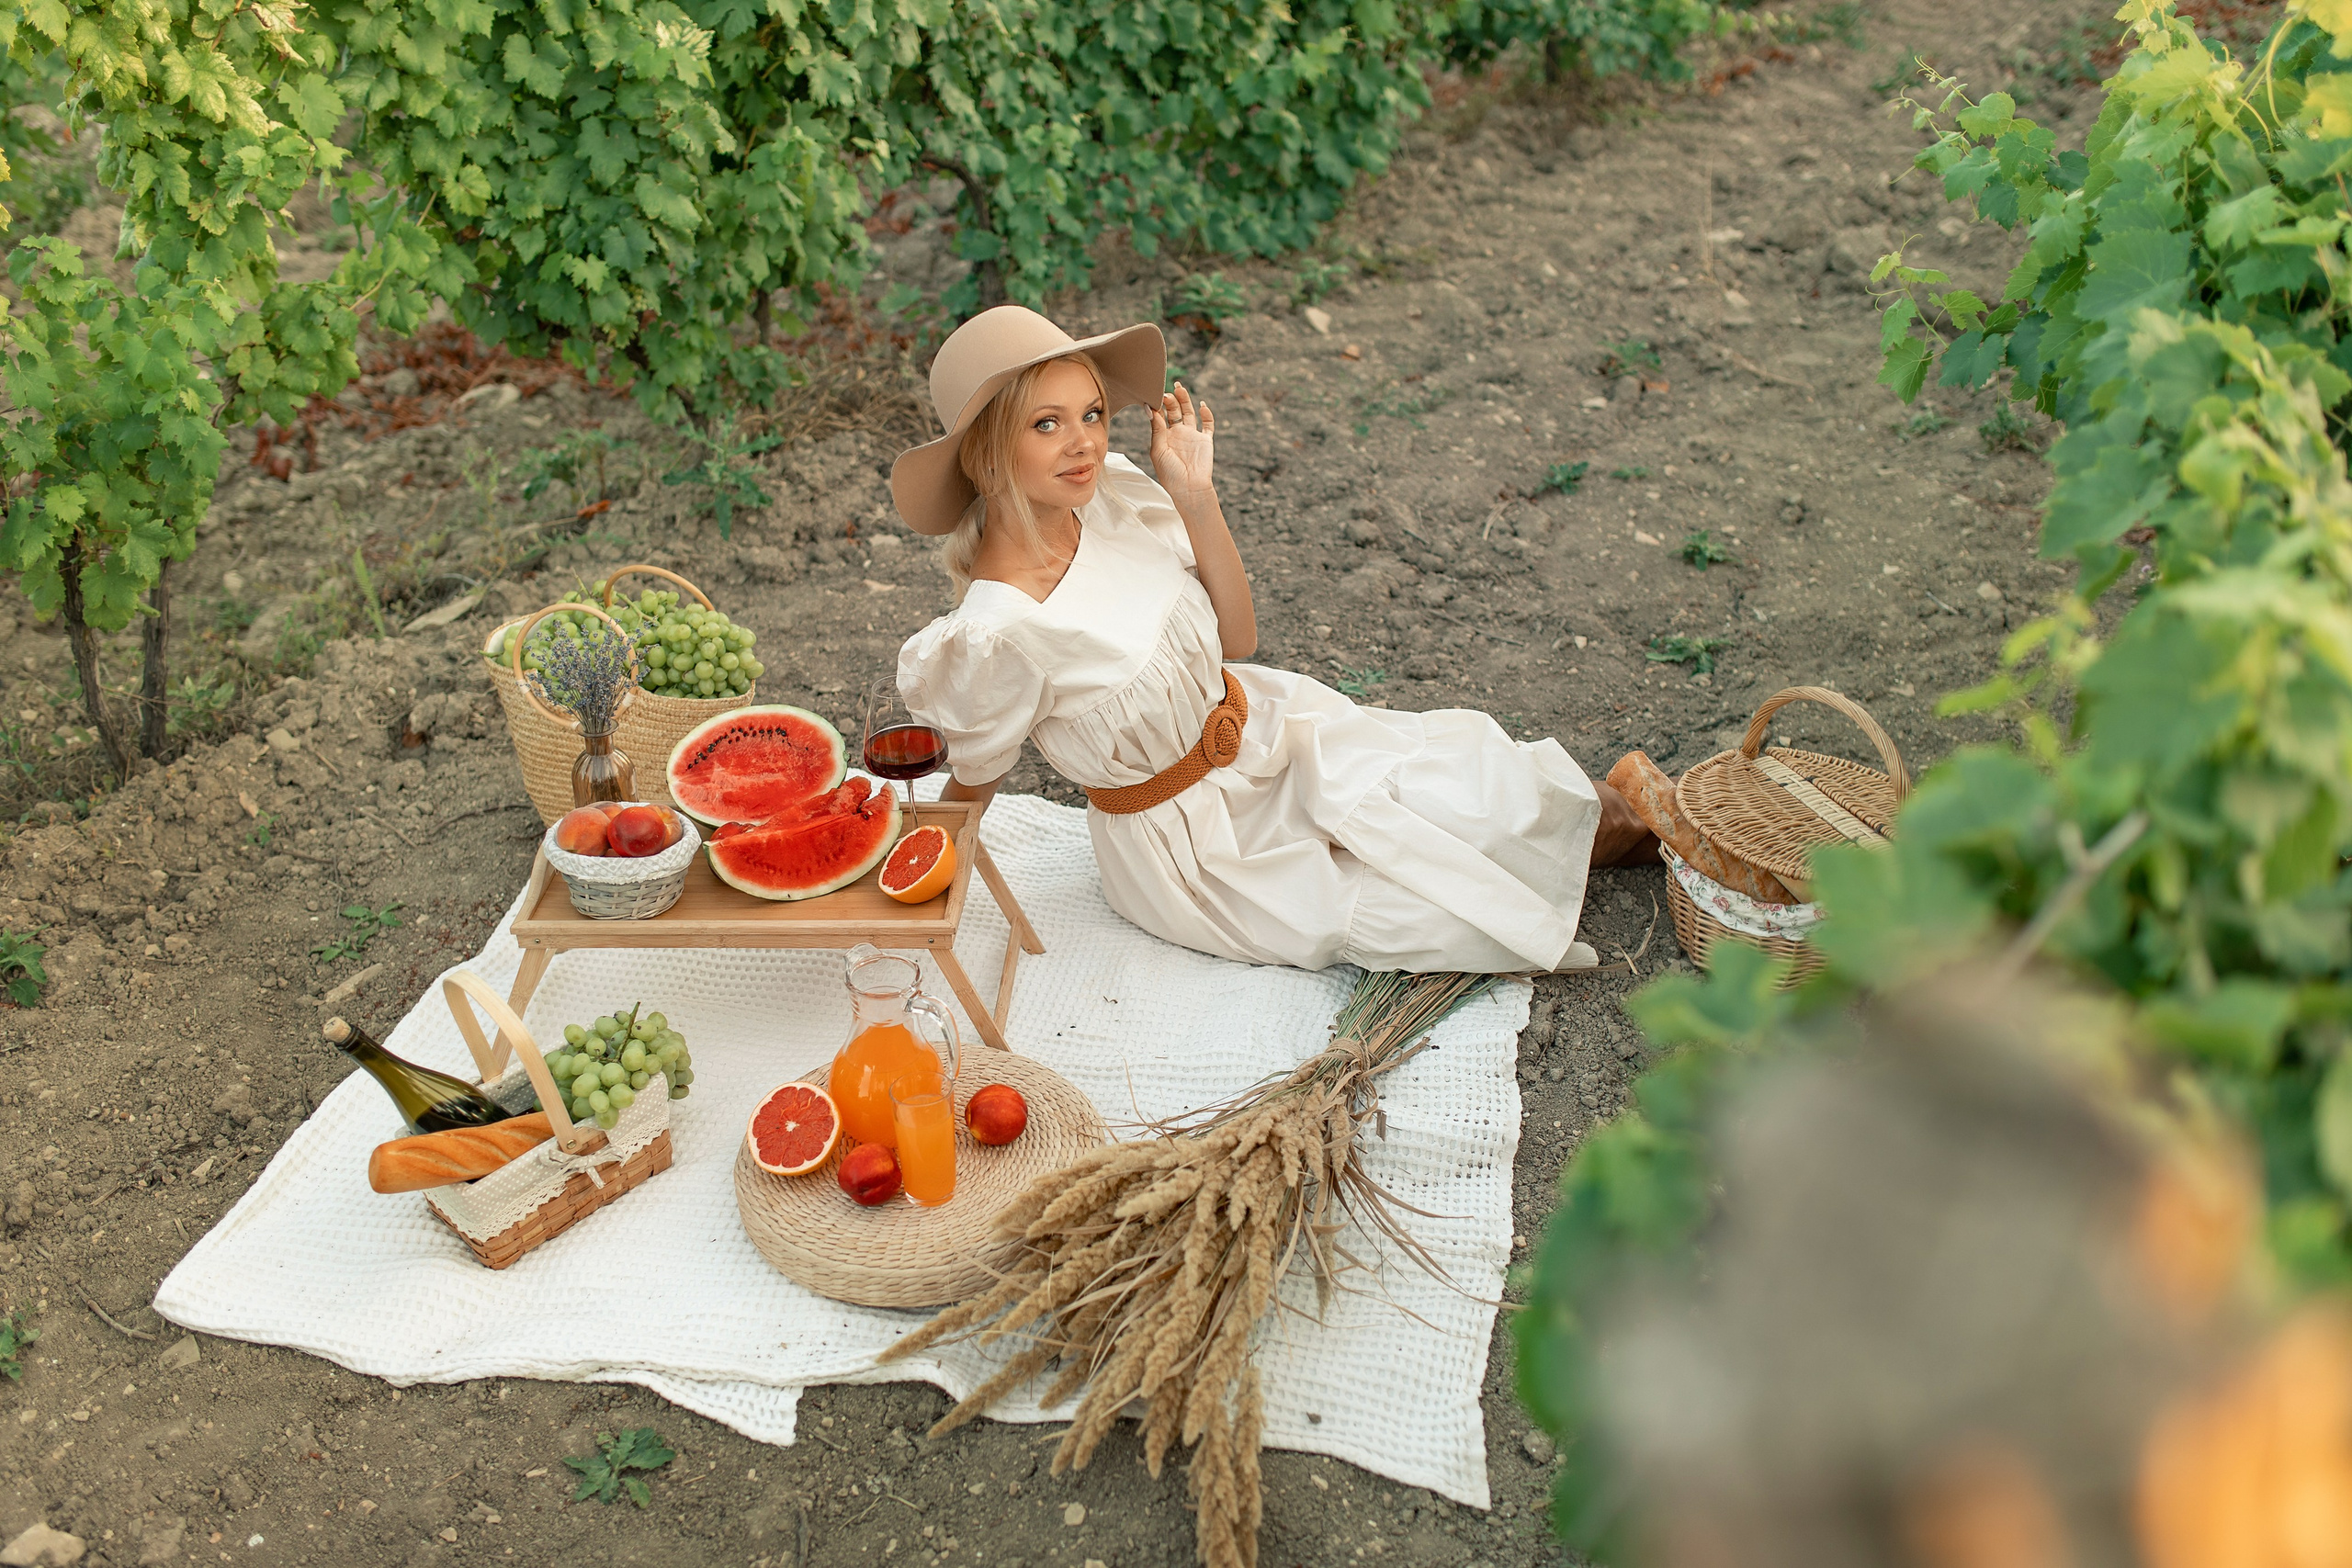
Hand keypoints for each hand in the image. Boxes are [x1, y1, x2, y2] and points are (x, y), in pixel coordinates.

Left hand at [1148, 382, 1214, 508]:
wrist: (1189, 488)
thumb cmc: (1170, 473)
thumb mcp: (1158, 449)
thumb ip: (1156, 428)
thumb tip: (1150, 408)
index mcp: (1164, 437)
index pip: (1160, 416)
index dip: (1157, 406)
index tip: (1152, 396)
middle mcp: (1177, 434)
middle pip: (1174, 411)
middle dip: (1170, 400)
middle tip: (1166, 392)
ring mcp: (1192, 436)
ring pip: (1189, 413)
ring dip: (1185, 400)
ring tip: (1179, 388)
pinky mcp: (1205, 440)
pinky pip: (1208, 424)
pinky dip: (1207, 414)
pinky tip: (1202, 405)